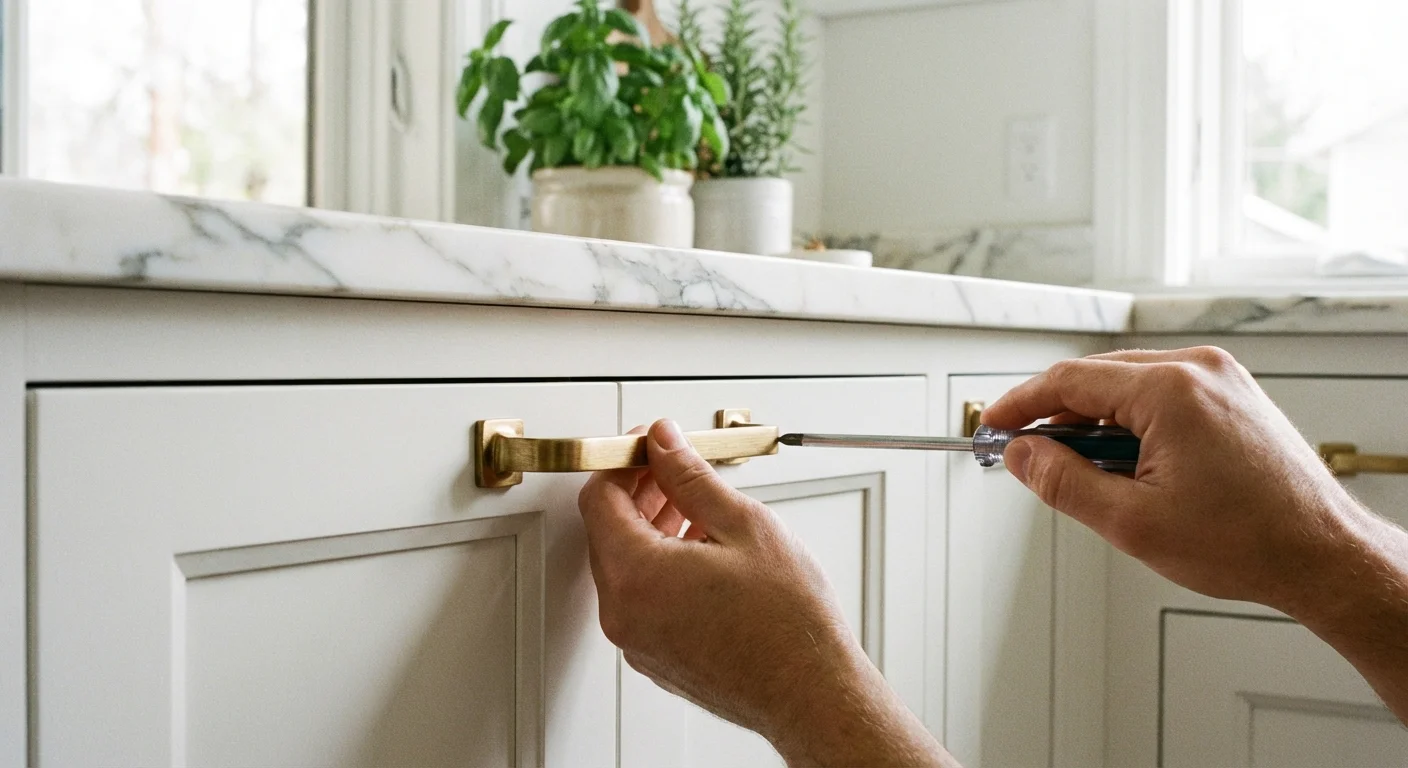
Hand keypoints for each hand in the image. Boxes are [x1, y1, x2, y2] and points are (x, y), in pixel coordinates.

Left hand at [577, 420, 948, 766]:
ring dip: (651, 526)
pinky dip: (660, 564)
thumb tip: (663, 443)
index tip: (651, 444)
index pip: (600, 498)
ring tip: (697, 505)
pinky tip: (701, 548)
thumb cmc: (789, 624)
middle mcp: (624, 613)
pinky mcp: (655, 657)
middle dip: (639, 491)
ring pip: (625, 565)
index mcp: (636, 575)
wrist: (811, 695)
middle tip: (676, 467)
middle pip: (608, 531)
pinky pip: (642, 597)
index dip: (624, 460)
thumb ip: (690, 477)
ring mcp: (637, 641)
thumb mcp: (743, 525)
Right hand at [985, 347, 1407, 721]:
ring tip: (1086, 475)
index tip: (992, 425)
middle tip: (1025, 455)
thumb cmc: (1248, 542)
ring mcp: (1220, 378)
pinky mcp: (1233, 395)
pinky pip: (1161, 394)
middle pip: (1096, 378)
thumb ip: (1062, 481)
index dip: (1020, 404)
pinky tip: (1125, 464)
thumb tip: (1022, 456)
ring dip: (1095, 423)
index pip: (1068, 381)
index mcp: (1169, 390)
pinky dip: (1131, 423)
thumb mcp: (1130, 521)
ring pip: (1128, 386)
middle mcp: (1198, 370)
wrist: (1322, 555)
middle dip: (1055, 416)